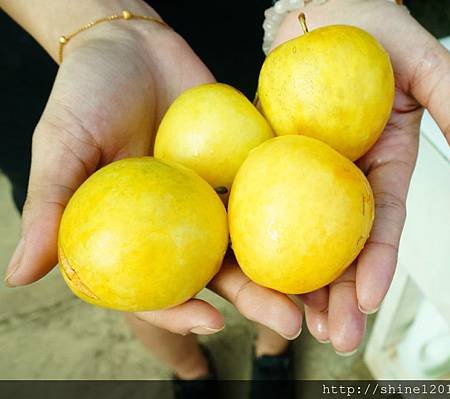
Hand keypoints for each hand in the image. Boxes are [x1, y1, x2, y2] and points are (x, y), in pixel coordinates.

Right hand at [3, 21, 302, 338]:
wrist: (133, 43)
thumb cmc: (86, 92)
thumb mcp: (62, 145)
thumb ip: (50, 205)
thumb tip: (20, 277)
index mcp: (138, 235)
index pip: (159, 288)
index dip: (182, 311)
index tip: (212, 322)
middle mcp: (183, 226)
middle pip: (222, 274)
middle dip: (257, 302)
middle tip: (291, 323)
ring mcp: (220, 198)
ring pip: (258, 241)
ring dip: (290, 268)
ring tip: (322, 292)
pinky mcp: (248, 166)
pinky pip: (277, 190)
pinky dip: (304, 208)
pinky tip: (334, 226)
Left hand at [273, 0, 449, 352]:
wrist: (323, 11)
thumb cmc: (379, 32)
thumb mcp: (429, 69)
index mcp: (384, 167)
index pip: (384, 223)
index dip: (380, 263)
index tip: (371, 301)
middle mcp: (345, 180)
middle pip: (343, 245)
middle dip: (341, 294)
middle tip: (333, 337)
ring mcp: (306, 175)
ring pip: (302, 237)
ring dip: (300, 283)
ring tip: (294, 325)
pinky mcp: (270, 161)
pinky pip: (262, 203)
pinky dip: (259, 238)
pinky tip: (250, 273)